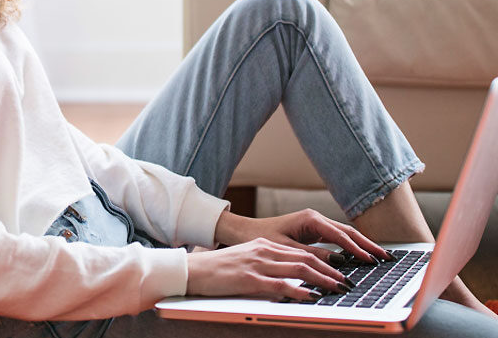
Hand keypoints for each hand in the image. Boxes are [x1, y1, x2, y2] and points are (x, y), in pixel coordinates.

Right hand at [186, 237, 353, 300]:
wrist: (193, 269)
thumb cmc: (219, 269)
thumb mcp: (247, 260)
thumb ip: (268, 265)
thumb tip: (292, 278)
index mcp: (264, 246)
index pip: (301, 252)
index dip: (324, 261)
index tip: (341, 271)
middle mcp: (264, 251)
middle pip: (305, 258)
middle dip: (331, 270)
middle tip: (348, 281)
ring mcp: (257, 264)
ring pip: (298, 269)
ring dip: (323, 280)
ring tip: (339, 288)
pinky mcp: (249, 279)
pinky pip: (280, 285)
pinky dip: (299, 291)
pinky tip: (312, 297)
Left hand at [214, 209, 390, 264]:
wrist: (246, 231)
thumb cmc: (262, 237)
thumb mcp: (287, 249)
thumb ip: (312, 255)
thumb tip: (338, 263)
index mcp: (310, 219)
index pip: (340, 235)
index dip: (357, 249)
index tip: (372, 261)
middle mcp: (315, 218)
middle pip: (348, 232)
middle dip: (368, 244)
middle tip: (387, 257)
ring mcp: (315, 223)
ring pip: (344, 234)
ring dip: (362, 245)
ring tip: (380, 257)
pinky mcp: (313, 230)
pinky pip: (337, 238)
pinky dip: (350, 246)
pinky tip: (360, 255)